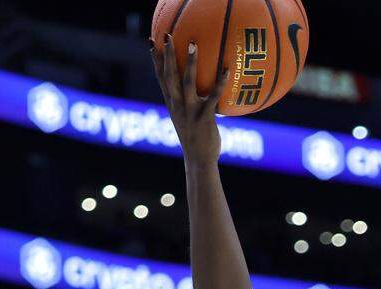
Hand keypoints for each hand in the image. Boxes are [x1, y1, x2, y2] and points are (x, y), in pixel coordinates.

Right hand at [151, 36, 229, 162]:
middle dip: (167, 55)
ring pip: (187, 82)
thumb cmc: (197, 138)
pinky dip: (220, 83)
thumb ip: (190, 103)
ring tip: (193, 44)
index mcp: (172, 104)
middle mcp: (177, 105)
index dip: (156, 60)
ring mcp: (189, 111)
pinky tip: (227, 69)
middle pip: (169, 75)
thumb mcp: (188, 118)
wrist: (199, 160)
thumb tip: (201, 88)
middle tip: (167, 35)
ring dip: (190, 62)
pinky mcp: (203, 117)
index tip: (152, 42)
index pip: (160, 78)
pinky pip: (213, 97)